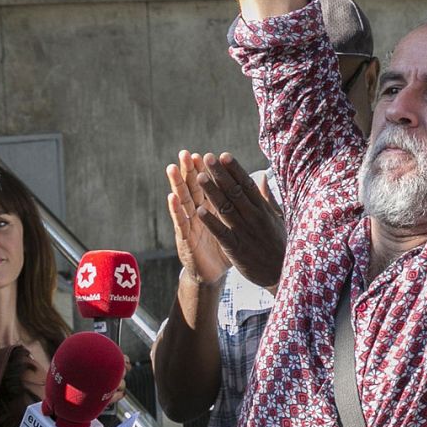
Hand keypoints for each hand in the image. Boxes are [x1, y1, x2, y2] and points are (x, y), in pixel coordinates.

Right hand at [165, 150, 228, 285]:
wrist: (213, 274)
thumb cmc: (226, 245)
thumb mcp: (235, 224)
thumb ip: (241, 204)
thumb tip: (255, 185)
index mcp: (211, 208)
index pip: (209, 185)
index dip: (207, 170)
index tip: (207, 154)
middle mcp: (198, 214)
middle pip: (193, 188)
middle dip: (189, 170)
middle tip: (185, 153)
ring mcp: (190, 225)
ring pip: (183, 201)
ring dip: (177, 184)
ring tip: (172, 168)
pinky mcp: (185, 240)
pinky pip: (181, 223)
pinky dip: (176, 210)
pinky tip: (172, 197)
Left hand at [197, 152, 286, 288]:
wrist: (282, 274)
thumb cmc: (280, 244)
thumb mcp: (278, 218)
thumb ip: (268, 197)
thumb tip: (263, 176)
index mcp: (264, 209)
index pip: (247, 185)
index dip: (235, 169)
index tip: (224, 155)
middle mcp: (254, 218)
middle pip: (235, 192)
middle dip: (221, 174)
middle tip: (208, 158)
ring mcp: (245, 233)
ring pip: (226, 208)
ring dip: (212, 192)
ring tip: (199, 177)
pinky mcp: (237, 249)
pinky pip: (222, 232)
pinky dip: (211, 221)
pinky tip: (199, 210)